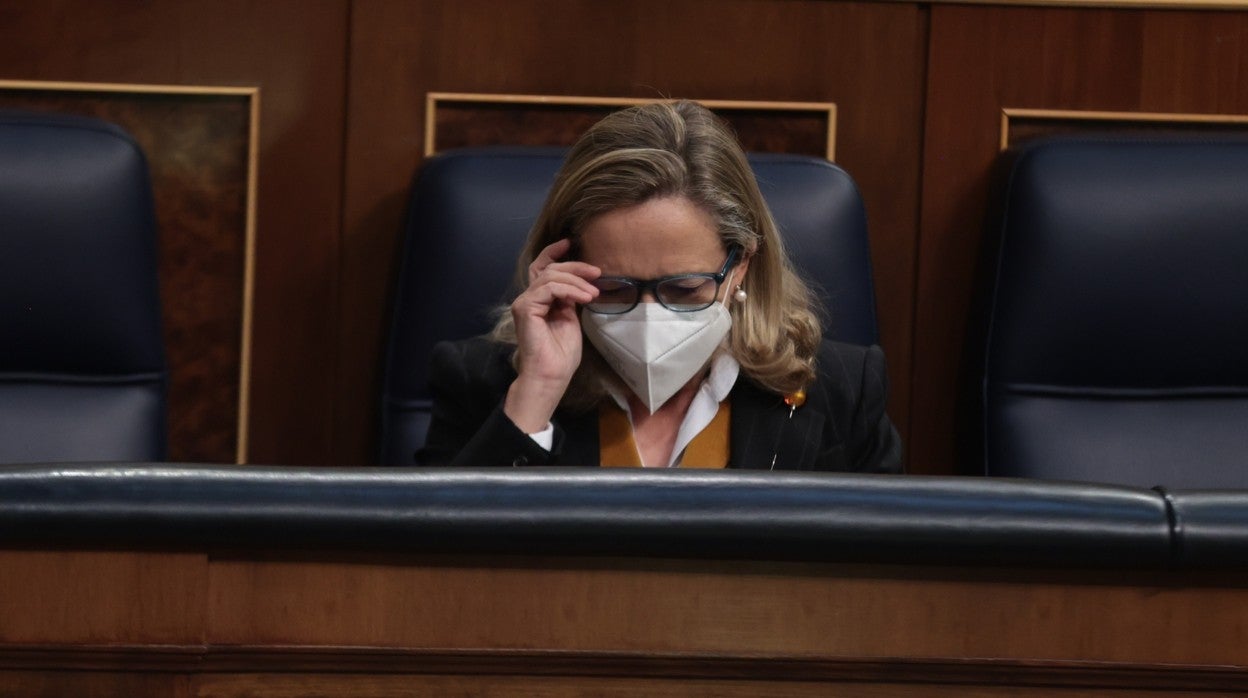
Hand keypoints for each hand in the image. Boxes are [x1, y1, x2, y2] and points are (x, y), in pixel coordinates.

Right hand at [504, 238, 599, 432]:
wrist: (551, 376)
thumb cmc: (561, 355)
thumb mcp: (572, 319)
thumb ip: (571, 299)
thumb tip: (582, 283)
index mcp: (540, 300)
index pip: (542, 268)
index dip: (554, 252)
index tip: (571, 243)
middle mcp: (529, 298)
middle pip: (549, 268)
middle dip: (575, 266)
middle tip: (597, 272)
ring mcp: (525, 302)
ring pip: (550, 276)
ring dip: (576, 280)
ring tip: (593, 292)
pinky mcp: (525, 308)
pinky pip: (549, 288)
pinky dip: (569, 289)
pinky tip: (585, 297)